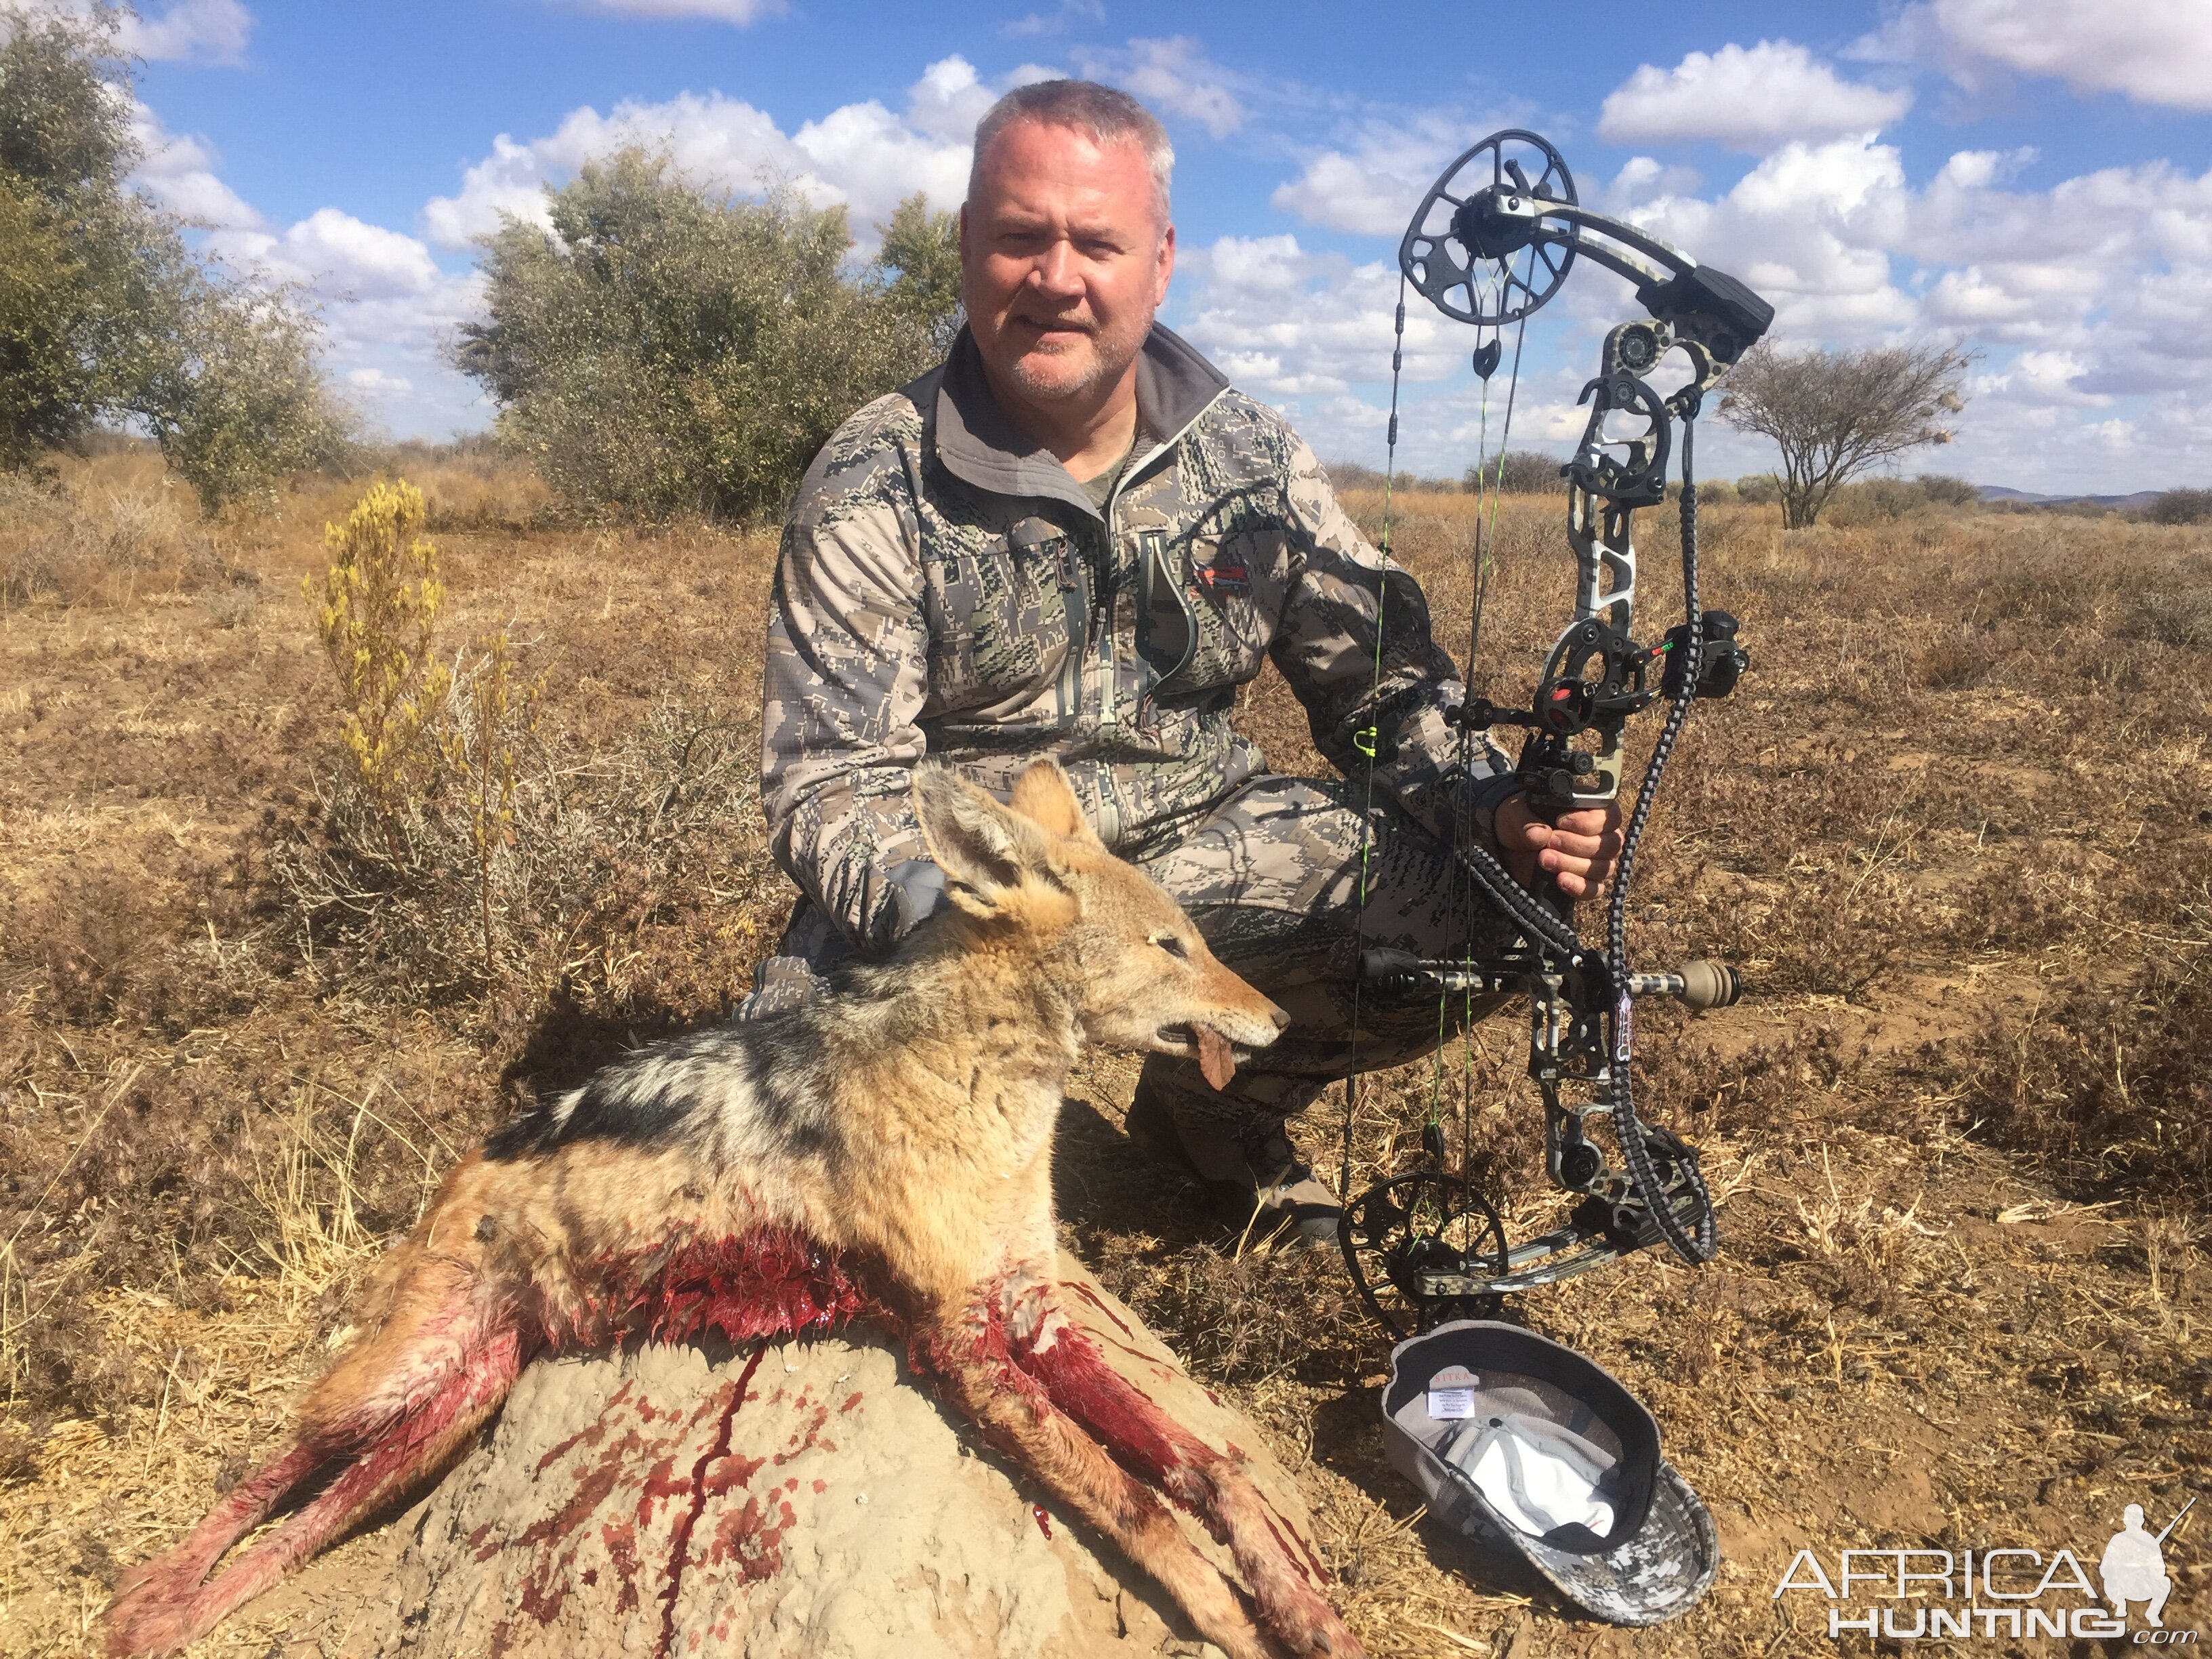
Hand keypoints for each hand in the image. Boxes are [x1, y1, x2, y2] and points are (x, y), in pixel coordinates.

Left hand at [1494, 792, 1624, 899]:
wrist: (1510, 847)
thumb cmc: (1520, 821)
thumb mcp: (1516, 813)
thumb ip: (1526, 821)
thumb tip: (1539, 835)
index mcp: (1592, 810)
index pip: (1610, 816)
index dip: (1589, 822)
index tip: (1560, 822)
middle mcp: (1602, 836)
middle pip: (1610, 845)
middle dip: (1576, 844)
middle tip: (1549, 842)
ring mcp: (1597, 861)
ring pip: (1603, 867)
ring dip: (1573, 864)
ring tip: (1544, 859)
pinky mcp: (1587, 882)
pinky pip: (1595, 889)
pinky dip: (1579, 887)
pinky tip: (1561, 881)